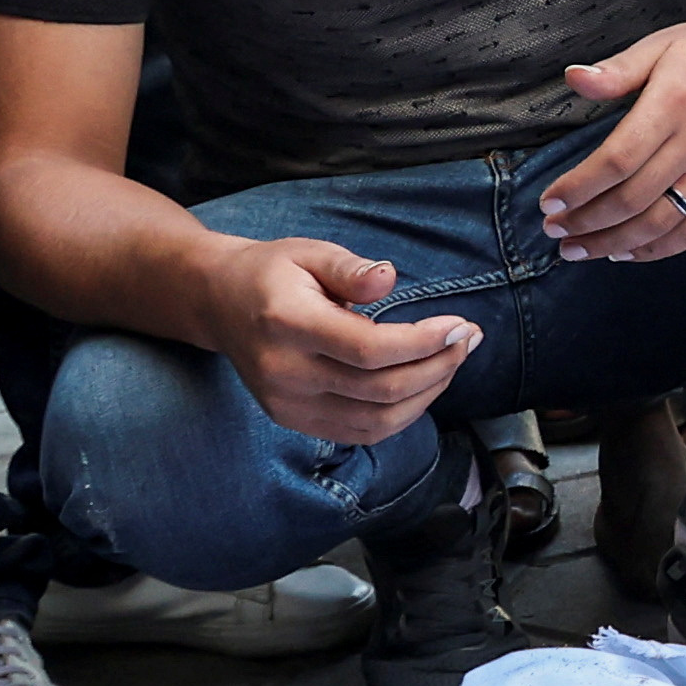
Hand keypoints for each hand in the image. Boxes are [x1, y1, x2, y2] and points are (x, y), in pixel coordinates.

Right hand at [215, 238, 479, 445]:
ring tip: (452, 360)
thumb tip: (388, 278)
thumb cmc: (271, 273)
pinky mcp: (293, 421)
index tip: (460, 325)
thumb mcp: (309, 252)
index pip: (369, 349)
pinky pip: (362, 433)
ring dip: (428, 394)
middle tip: (467, 339)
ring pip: (378, 420)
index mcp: (288, 324)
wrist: (218, 304)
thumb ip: (350, 269)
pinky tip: (423, 385)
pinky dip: (402, 415)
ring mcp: (288, 405)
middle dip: (438, 367)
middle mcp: (286, 373)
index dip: (424, 343)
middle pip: (381, 389)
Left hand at [543, 10, 685, 262]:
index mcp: (673, 103)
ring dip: (615, 243)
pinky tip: (627, 252)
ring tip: (579, 250)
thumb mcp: (658, 46)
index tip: (550, 203)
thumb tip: (573, 79)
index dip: (579, 187)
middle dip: (587, 222)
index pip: (617, 160)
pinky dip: (660, 248)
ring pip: (662, 222)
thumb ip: (615, 70)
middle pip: (634, 198)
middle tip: (555, 231)